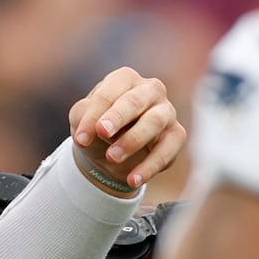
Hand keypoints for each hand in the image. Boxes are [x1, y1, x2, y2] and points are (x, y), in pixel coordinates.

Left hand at [69, 67, 185, 191]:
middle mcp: (150, 89)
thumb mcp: (81, 120)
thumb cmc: (96, 127)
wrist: (110, 153)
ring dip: (132, 140)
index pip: (108, 94)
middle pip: (134, 100)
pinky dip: (150, 166)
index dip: (93, 116)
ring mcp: (167, 110)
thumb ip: (85, 117)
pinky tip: (133, 180)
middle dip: (117, 117)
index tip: (80, 139)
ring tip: (112, 157)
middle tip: (102, 133)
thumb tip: (96, 130)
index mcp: (124, 79)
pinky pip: (168, 149)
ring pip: (154, 121)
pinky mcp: (178, 134)